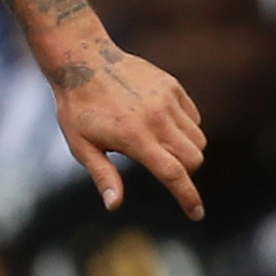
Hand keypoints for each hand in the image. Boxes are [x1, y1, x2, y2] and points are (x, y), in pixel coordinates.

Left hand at [52, 34, 206, 218]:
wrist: (83, 60)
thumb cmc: (78, 108)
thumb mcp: (81, 146)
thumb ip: (103, 175)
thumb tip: (115, 205)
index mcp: (135, 138)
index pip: (173, 174)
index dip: (188, 197)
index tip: (197, 214)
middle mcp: (157, 119)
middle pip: (193, 159)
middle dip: (185, 173)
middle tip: (163, 170)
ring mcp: (168, 100)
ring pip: (198, 139)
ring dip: (187, 151)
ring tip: (159, 146)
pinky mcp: (172, 86)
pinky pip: (194, 117)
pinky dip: (187, 129)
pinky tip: (162, 125)